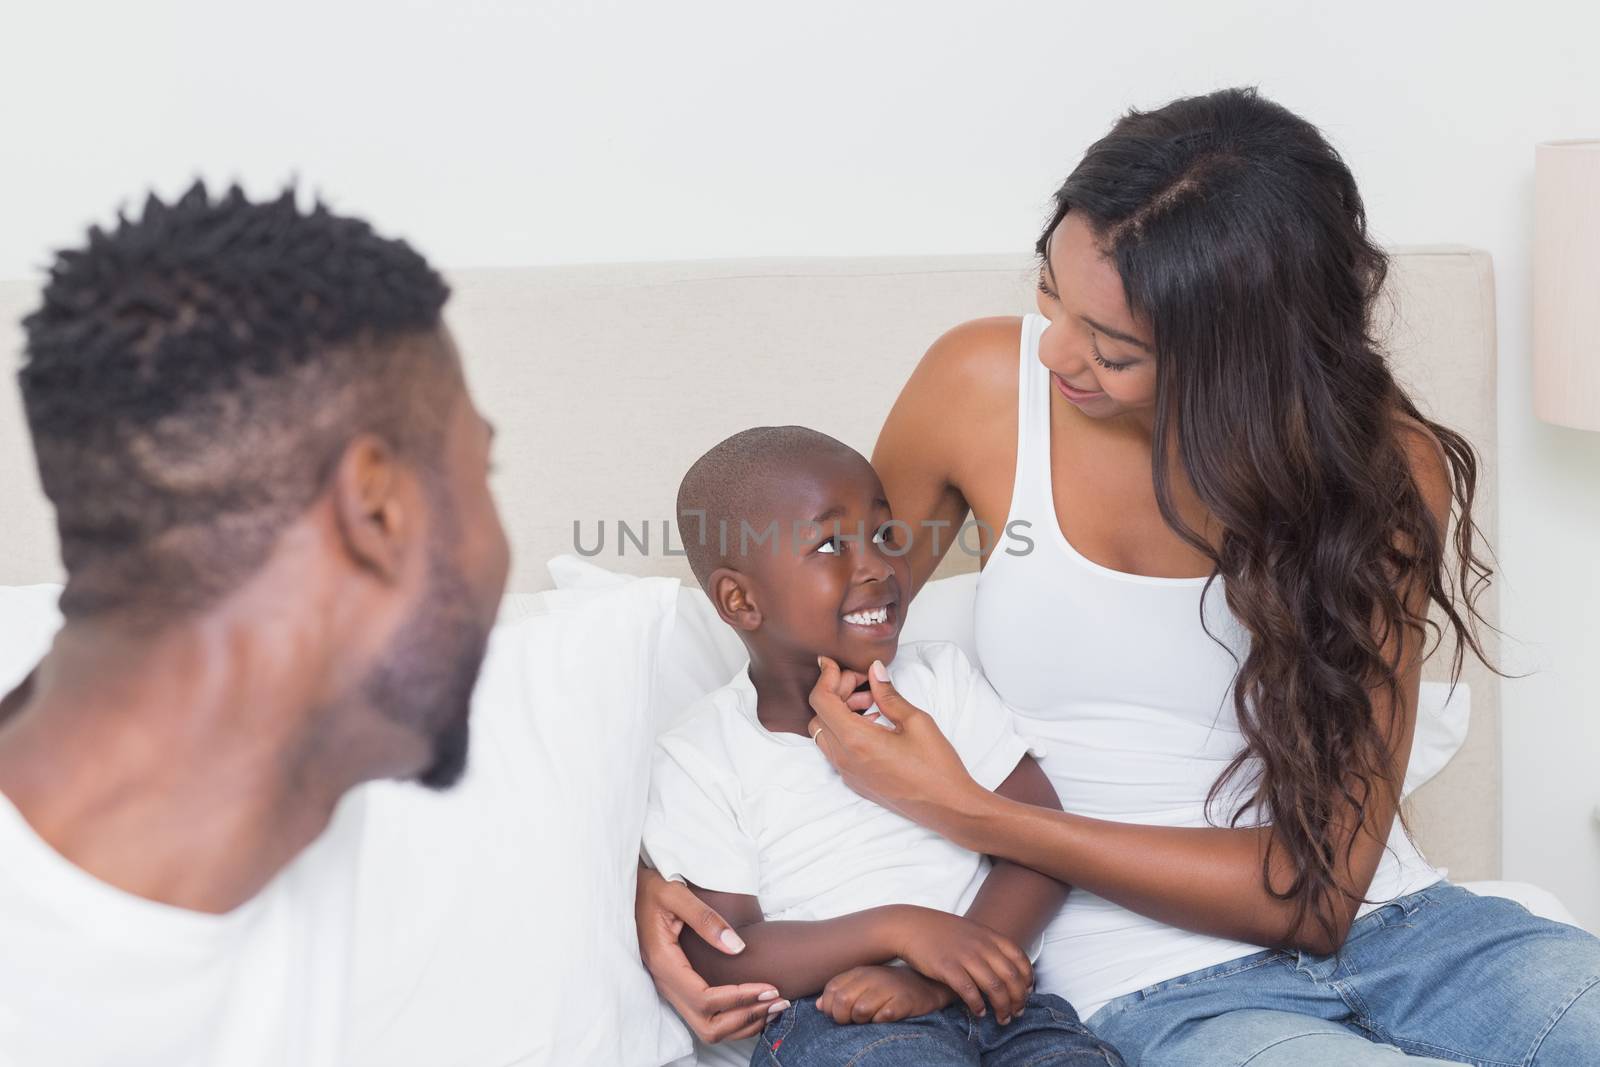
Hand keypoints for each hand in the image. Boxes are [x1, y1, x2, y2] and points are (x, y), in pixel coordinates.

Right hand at [634, 865, 782, 1042]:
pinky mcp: (677, 985)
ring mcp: (669, 987)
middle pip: (707, 1024)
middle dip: (745, 1017)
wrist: (630, 890)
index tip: (769, 987)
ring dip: (742, 1023)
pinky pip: (705, 1016)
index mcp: (664, 963)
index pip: (705, 1000)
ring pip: (706, 1027)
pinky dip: (733, 1019)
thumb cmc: (652, 888)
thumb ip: (706, 919)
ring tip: (773, 1005)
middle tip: (777, 1000)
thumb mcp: (676, 894)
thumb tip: (737, 948)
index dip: (739, 998)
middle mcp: (664, 983)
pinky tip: (755, 1003)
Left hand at [807, 656, 981, 831]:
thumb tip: (874, 670)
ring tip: (871, 704)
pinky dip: (843, 731)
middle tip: (863, 684)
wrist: (948, 807)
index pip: (821, 701)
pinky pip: (835, 751)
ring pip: (824, 734)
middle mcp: (845, 759)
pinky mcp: (855, 782)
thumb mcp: (916, 721)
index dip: (827, 677)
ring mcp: (848, 774)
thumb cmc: (937, 767)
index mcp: (857, 740)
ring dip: (839, 713)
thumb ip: (888, 694)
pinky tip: (872, 724)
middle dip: (836, 693)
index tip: (834, 663)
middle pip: (819, 715)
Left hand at [816, 965, 953, 1024]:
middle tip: (854, 1020)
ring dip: (862, 1020)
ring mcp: (888, 988)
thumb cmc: (888, 988)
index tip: (839, 1014)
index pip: (831, 990)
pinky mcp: (904, 1001)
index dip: (830, 1006)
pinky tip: (885, 1018)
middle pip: (842, 1001)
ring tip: (870, 1019)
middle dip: (843, 1017)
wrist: (924, 984)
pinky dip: (880, 1021)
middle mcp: (872, 977)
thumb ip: (840, 991)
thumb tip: (819, 1005)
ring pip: (860, 1010)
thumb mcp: (863, 985)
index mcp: (858, 972)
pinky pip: (883, 1016)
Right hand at [888, 907, 1032, 1023]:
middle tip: (1017, 1013)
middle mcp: (981, 946)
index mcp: (990, 936)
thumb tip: (1008, 969)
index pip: (1020, 959)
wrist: (911, 926)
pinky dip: (978, 1006)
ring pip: (995, 988)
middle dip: (1019, 999)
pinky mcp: (947, 968)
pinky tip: (979, 1013)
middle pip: (1011, 977)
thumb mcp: (972, 931)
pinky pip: (970, 992)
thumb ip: (990, 946)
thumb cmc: (942, 932)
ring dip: (1003, 1007)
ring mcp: (965, 956)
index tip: (1027, 993)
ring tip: (1002, 1019)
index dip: (1027, 979)